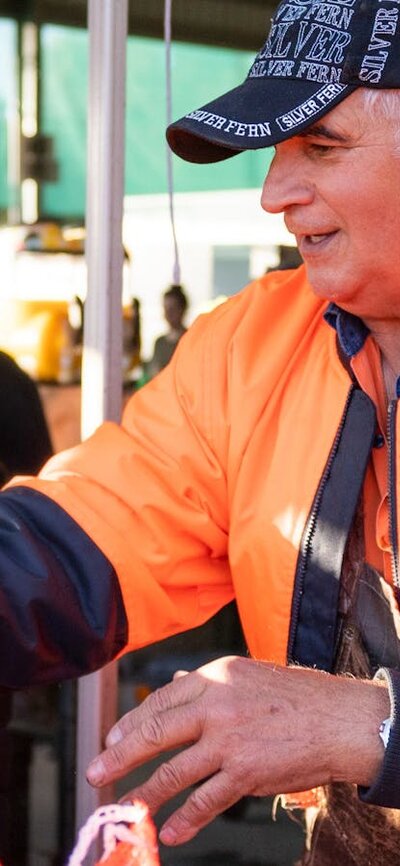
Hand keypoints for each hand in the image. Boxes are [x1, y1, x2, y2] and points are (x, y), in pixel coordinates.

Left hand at [86, 655, 388, 845]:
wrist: (338, 720)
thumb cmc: (296, 696)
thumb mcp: (248, 674)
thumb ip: (210, 681)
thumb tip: (178, 679)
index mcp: (215, 676)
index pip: (161, 700)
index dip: (132, 722)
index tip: (113, 738)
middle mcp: (216, 705)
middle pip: (156, 732)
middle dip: (120, 755)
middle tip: (97, 771)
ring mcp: (228, 740)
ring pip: (173, 771)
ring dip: (144, 794)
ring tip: (125, 809)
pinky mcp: (244, 772)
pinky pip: (205, 800)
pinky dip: (185, 819)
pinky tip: (171, 831)